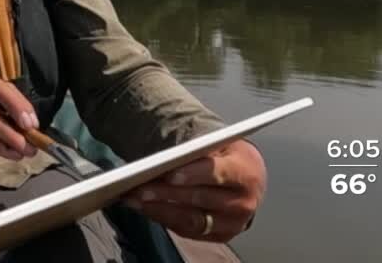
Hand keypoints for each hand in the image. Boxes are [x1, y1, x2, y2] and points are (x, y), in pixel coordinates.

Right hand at [0, 76, 38, 182]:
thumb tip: (34, 133)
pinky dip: (0, 146)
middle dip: (17, 106)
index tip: (34, 122)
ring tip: (26, 150)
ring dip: (13, 135)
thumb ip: (7, 126)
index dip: (20, 101)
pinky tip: (12, 155)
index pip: (0, 85)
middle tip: (31, 127)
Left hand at [122, 140, 266, 242]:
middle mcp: (243, 203)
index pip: (218, 173)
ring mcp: (233, 223)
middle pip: (200, 199)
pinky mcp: (220, 235)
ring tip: (134, 199)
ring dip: (160, 210)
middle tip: (139, 188)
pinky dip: (164, 218)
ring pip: (192, 220)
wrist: (247, 179)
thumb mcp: (219, 146)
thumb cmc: (226, 157)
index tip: (169, 174)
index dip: (193, 174)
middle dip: (167, 194)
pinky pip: (188, 231)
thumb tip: (162, 158)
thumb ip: (196, 151)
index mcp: (246, 173)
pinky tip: (144, 208)